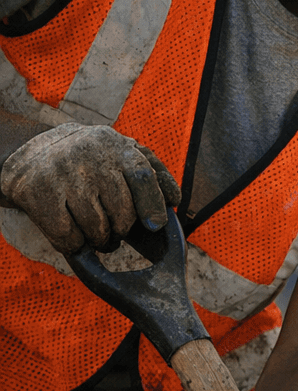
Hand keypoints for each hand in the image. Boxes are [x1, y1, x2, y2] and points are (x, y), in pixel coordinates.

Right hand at [0, 122, 179, 252]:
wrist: (31, 155)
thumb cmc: (90, 161)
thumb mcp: (121, 153)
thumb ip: (152, 173)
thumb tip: (174, 201)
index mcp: (117, 146)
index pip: (143, 176)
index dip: (152, 204)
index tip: (155, 225)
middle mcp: (90, 156)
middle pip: (121, 211)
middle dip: (122, 230)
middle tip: (116, 234)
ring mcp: (61, 173)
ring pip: (95, 227)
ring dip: (100, 240)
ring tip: (97, 234)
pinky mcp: (35, 192)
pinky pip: (66, 235)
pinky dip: (74, 244)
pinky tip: (73, 235)